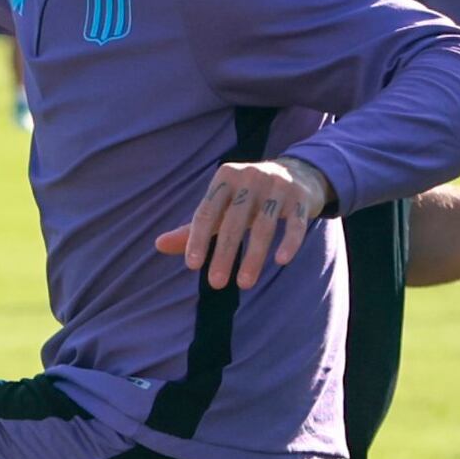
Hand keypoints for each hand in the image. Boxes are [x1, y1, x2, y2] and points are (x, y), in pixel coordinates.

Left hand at [158, 157, 332, 290]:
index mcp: (226, 177)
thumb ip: (194, 227)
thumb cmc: (249, 197)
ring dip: (253, 256)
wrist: (297, 174)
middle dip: (224, 254)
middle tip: (215, 284)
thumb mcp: (221, 207)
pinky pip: (295, 223)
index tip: (192, 266)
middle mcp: (251, 177)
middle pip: (234, 221)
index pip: (207, 211)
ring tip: (244, 284)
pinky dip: (289, 241)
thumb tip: (158, 245)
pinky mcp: (301, 197)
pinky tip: (281, 262)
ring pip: (264, 225)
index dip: (198, 238)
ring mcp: (278, 185)